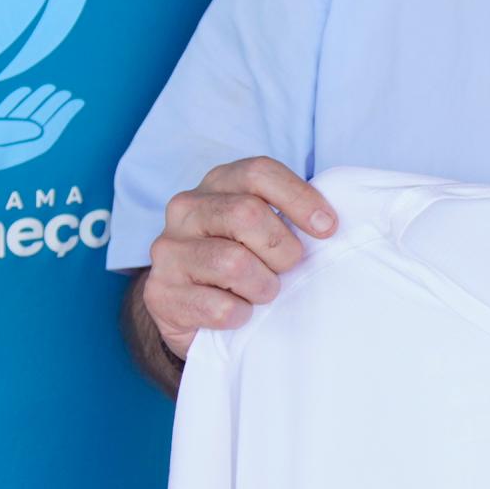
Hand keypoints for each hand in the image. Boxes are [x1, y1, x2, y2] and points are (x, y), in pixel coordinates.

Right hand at [140, 156, 331, 362]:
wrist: (193, 313)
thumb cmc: (242, 263)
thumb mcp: (263, 230)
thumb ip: (289, 218)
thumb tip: (329, 225)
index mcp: (217, 184)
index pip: (259, 173)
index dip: (299, 198)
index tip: (327, 228)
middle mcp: (186, 209)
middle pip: (247, 214)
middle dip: (282, 249)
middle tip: (287, 269)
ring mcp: (167, 250)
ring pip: (233, 262)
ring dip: (263, 286)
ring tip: (261, 293)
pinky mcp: (160, 293)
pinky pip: (218, 307)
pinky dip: (240, 315)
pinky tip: (238, 314)